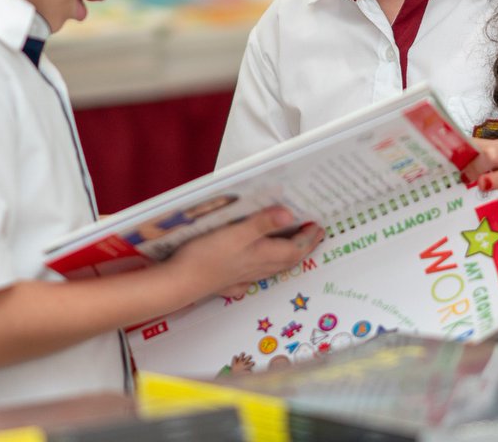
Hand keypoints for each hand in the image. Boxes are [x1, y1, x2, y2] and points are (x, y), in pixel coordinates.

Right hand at [169, 206, 323, 298]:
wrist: (179, 283)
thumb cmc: (206, 256)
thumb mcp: (236, 233)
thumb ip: (263, 223)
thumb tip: (290, 214)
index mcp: (263, 256)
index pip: (295, 248)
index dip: (308, 238)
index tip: (318, 227)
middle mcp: (257, 268)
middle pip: (287, 260)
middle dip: (303, 248)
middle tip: (313, 236)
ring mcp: (242, 277)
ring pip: (272, 268)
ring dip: (286, 257)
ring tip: (292, 246)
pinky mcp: (228, 281)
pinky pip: (253, 275)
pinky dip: (262, 268)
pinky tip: (257, 267)